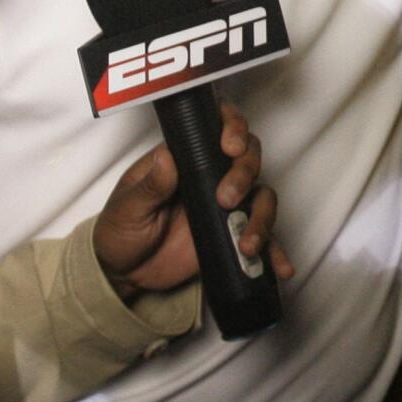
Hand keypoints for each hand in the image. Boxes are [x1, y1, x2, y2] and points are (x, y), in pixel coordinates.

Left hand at [93, 101, 292, 300]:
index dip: (233, 127)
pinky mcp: (235, 234)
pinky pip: (264, 239)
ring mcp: (228, 206)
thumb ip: (149, 185)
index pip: (217, 127)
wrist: (123, 274)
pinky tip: (281, 268)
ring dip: (262, 216)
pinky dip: (275, 252)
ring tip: (247, 244)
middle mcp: (212, 175)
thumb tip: (166, 156)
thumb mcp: (126, 209)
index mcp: (185, 158)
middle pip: (248, 157)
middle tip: (227, 199)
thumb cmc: (120, 231)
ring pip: (263, 195)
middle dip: (245, 173)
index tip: (230, 147)